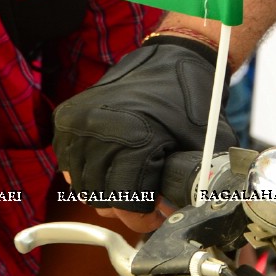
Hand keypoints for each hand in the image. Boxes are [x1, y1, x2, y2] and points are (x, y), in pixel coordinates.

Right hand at [52, 39, 236, 232]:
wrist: (170, 58)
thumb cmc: (190, 100)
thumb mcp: (207, 146)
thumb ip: (197, 186)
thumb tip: (184, 216)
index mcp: (133, 136)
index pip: (126, 203)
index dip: (143, 217)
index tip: (155, 214)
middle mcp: (98, 129)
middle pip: (100, 199)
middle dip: (125, 207)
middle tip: (146, 201)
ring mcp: (78, 122)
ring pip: (80, 185)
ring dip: (104, 191)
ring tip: (128, 183)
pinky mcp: (67, 118)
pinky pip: (68, 163)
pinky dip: (87, 171)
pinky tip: (109, 165)